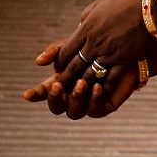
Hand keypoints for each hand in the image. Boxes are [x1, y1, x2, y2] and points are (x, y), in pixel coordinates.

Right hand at [23, 43, 139, 118]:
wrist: (129, 50)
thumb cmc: (100, 46)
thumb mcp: (77, 45)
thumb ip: (58, 52)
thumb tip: (38, 61)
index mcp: (62, 81)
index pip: (45, 91)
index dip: (36, 94)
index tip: (28, 94)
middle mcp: (72, 95)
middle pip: (56, 106)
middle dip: (55, 98)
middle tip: (58, 85)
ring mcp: (87, 103)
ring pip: (73, 112)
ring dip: (75, 98)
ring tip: (82, 82)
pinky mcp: (103, 106)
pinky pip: (94, 110)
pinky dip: (93, 99)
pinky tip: (97, 87)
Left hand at [50, 0, 148, 90]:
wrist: (152, 6)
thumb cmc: (127, 0)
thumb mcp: (101, 2)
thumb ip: (88, 16)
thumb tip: (81, 25)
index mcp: (87, 28)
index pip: (66, 50)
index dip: (60, 61)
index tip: (58, 67)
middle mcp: (94, 44)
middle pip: (74, 66)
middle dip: (66, 77)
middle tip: (61, 85)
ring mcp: (109, 54)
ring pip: (89, 75)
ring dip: (82, 84)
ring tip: (78, 90)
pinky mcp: (125, 61)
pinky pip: (111, 79)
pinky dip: (104, 87)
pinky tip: (101, 92)